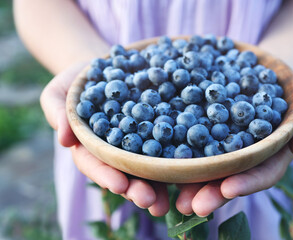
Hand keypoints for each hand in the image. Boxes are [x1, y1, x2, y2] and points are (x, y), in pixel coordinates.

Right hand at [40, 62, 168, 216]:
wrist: (105, 68)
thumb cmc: (77, 82)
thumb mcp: (59, 92)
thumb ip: (57, 112)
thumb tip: (64, 140)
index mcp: (89, 147)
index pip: (95, 165)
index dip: (106, 175)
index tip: (119, 185)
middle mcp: (114, 151)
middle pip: (124, 173)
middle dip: (136, 188)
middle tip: (149, 200)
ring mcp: (137, 143)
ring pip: (147, 166)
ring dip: (158, 184)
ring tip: (169, 199)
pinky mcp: (155, 131)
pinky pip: (167, 143)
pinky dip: (176, 156)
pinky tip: (188, 167)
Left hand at [176, 81, 292, 216]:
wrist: (269, 74)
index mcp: (271, 155)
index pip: (261, 173)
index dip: (246, 183)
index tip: (228, 189)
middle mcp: (245, 155)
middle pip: (228, 177)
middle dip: (210, 192)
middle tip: (189, 206)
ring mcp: (225, 143)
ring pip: (207, 164)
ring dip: (189, 179)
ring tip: (170, 191)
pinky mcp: (208, 128)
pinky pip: (192, 139)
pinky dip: (178, 149)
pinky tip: (160, 156)